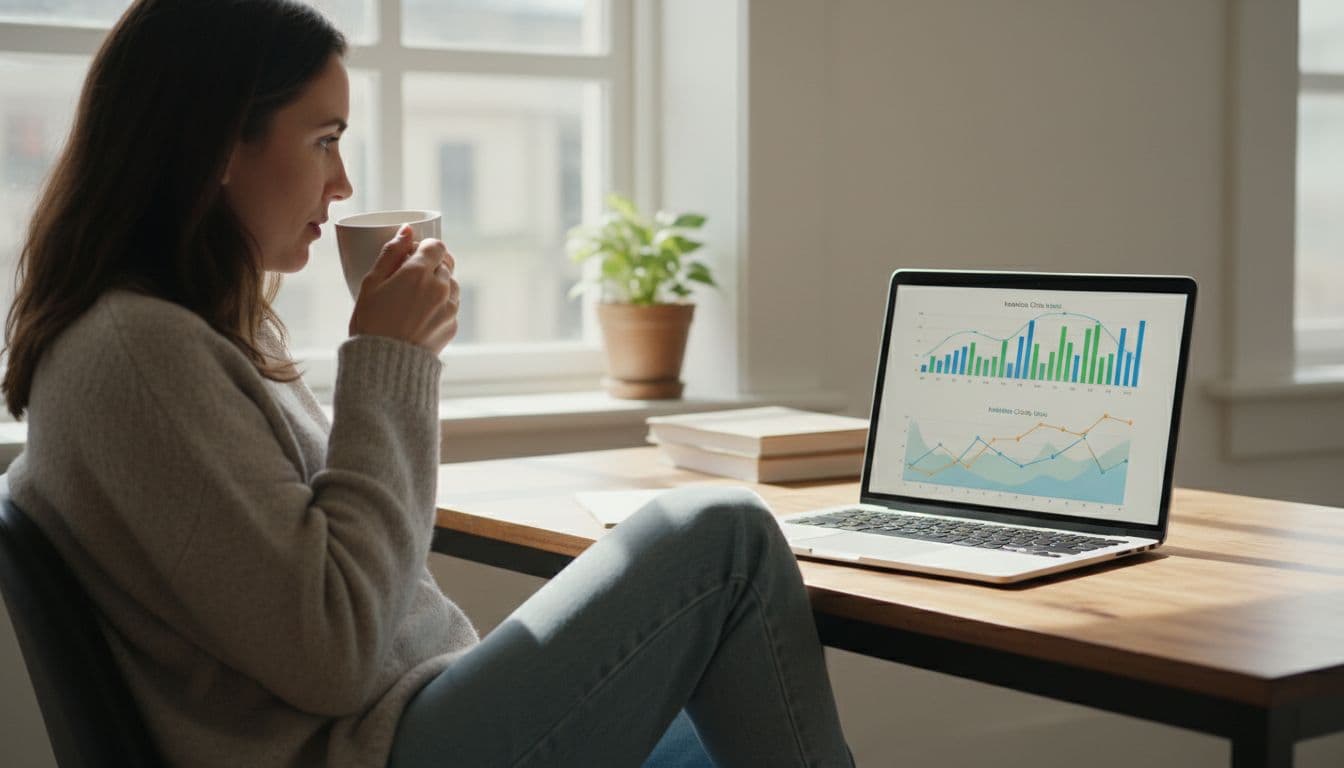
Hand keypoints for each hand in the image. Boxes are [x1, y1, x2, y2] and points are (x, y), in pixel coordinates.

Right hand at [348, 225, 459, 353]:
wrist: (384, 365)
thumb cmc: (371, 322)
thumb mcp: (372, 283)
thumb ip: (391, 253)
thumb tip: (407, 230)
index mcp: (419, 272)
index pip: (436, 246)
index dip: (425, 248)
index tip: (412, 256)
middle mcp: (441, 287)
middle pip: (446, 264)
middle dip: (431, 265)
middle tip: (411, 278)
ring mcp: (450, 308)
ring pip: (451, 285)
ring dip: (438, 285)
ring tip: (414, 300)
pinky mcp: (453, 326)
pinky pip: (451, 307)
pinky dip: (440, 306)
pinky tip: (420, 316)